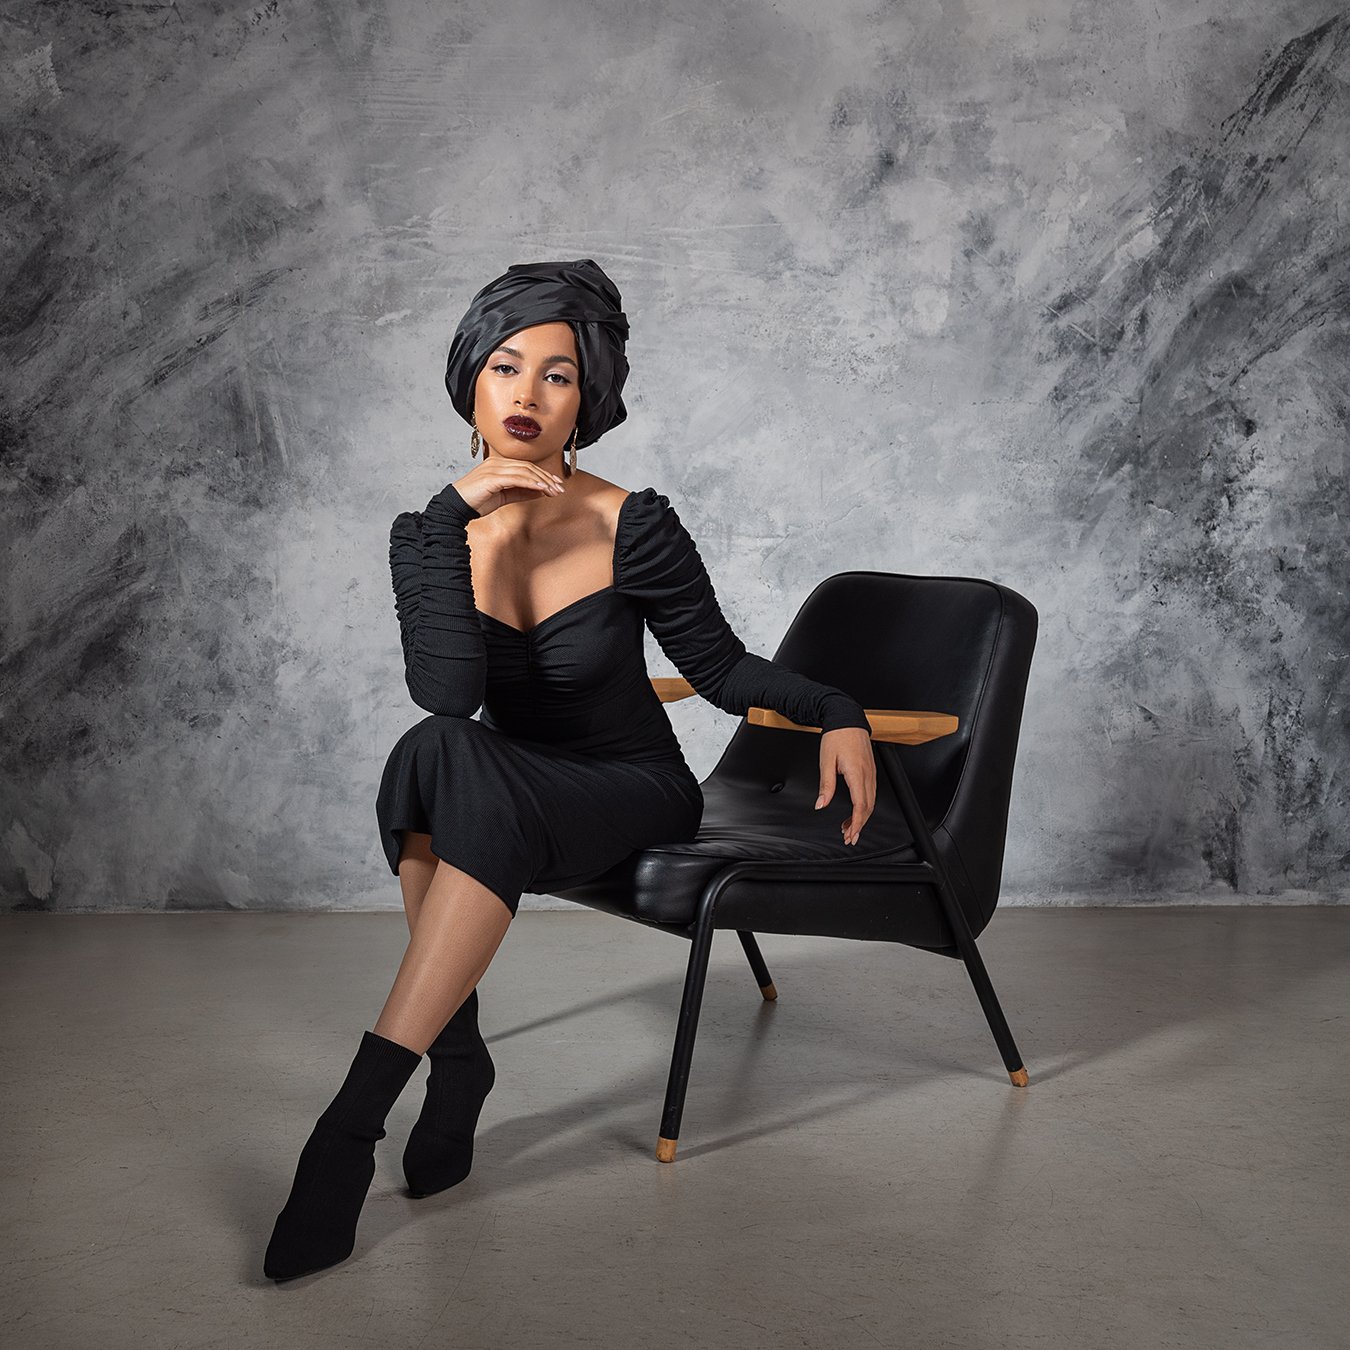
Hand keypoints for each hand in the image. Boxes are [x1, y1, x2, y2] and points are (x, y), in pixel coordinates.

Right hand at [454, 460, 566, 515]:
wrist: (456, 507)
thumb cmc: (477, 502)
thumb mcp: (504, 497)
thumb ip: (521, 492)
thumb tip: (541, 491)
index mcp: (498, 465)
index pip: (525, 466)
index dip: (543, 474)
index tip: (556, 484)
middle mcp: (496, 463)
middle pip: (528, 467)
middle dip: (546, 477)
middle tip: (560, 488)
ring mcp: (494, 468)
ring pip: (524, 471)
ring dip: (542, 481)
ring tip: (554, 491)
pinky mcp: (492, 477)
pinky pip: (517, 478)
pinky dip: (532, 483)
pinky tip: (542, 489)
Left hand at [815, 726, 875, 845]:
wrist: (846, 719)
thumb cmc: (836, 737)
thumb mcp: (826, 762)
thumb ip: (825, 786)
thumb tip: (821, 805)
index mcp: (857, 774)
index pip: (860, 806)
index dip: (856, 824)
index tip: (850, 834)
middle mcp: (868, 775)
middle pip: (868, 808)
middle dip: (859, 825)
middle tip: (849, 837)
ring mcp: (871, 773)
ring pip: (870, 802)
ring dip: (861, 817)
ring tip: (849, 827)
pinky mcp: (870, 770)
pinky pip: (870, 793)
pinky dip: (864, 806)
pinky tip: (855, 810)